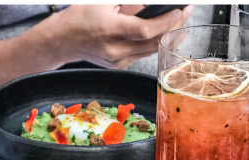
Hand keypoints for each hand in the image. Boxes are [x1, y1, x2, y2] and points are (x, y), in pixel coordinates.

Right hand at [51, 4, 192, 68]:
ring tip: (180, 20)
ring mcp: (117, 60)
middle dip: (174, 26)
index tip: (180, 10)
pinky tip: (163, 31)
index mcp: (109, 30)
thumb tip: (153, 3)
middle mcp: (114, 49)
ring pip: (151, 50)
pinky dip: (155, 42)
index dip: (166, 22)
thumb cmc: (80, 17)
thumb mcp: (103, 1)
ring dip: (169, 35)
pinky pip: (143, 54)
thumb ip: (132, 2)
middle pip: (153, 42)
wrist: (63, 40)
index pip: (145, 30)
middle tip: (186, 11)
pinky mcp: (118, 65)